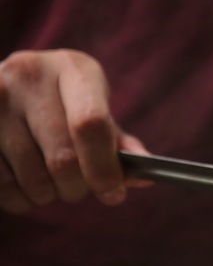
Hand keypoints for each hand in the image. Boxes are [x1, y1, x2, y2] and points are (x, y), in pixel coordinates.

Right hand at [0, 49, 145, 213]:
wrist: (6, 83)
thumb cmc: (61, 103)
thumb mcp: (93, 107)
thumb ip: (118, 141)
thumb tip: (145, 172)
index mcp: (72, 67)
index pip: (90, 124)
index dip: (104, 167)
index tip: (114, 193)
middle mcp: (28, 74)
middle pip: (63, 157)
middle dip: (78, 187)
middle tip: (79, 189)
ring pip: (31, 176)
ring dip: (48, 195)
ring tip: (51, 185)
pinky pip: (1, 183)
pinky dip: (19, 198)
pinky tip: (25, 186)